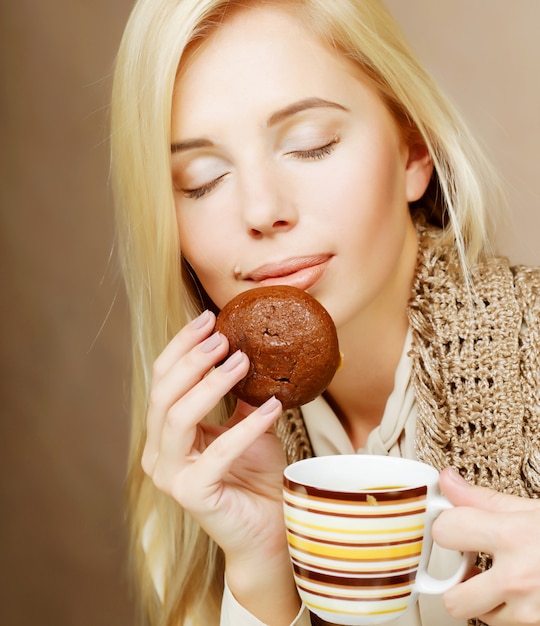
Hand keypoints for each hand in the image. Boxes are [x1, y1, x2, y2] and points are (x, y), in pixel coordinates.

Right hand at [142, 309, 286, 561]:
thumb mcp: (248, 424)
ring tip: (241, 360)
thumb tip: (250, 348)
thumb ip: (241, 394)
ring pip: (178, 417)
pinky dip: (247, 426)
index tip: (208, 319)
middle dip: (191, 359)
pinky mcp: (192, 494)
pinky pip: (217, 451)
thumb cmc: (255, 476)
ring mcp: (170, 476)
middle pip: (162, 393)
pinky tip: (273, 406)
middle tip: (222, 336)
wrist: (270, 526)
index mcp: (165, 434)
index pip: (162, 380)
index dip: (181, 347)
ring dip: (211, 384)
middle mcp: (158, 453)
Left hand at [434, 467, 539, 624]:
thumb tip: (448, 481)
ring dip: (483, 601)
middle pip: (453, 600)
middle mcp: (519, 578)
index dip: (444, 526)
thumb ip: (483, 500)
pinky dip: (507, 612)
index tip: (452, 525)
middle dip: (456, 584)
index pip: (446, 532)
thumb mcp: (532, 510)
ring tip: (498, 579)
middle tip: (468, 565)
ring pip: (480, 619)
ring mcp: (532, 611)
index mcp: (513, 536)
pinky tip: (520, 591)